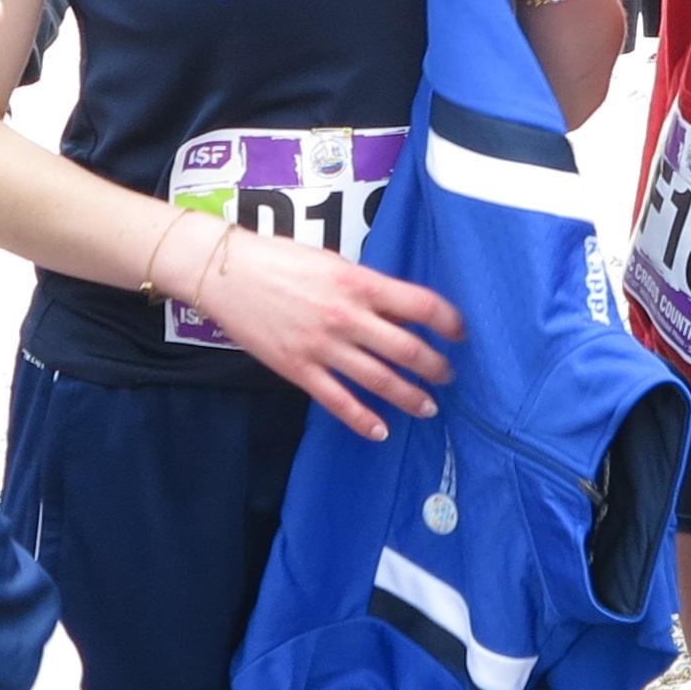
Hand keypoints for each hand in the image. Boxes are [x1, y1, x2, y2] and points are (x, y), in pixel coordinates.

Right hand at [182, 221, 459, 441]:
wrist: (228, 274)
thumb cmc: (282, 260)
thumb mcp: (334, 263)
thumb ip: (367, 287)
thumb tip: (401, 309)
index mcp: (360, 283)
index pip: (421, 305)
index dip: (449, 322)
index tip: (462, 333)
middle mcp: (347, 316)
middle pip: (407, 348)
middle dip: (435, 367)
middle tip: (449, 376)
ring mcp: (323, 345)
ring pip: (379, 379)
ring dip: (409, 396)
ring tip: (428, 407)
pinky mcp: (298, 368)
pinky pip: (338, 401)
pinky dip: (363, 419)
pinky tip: (380, 429)